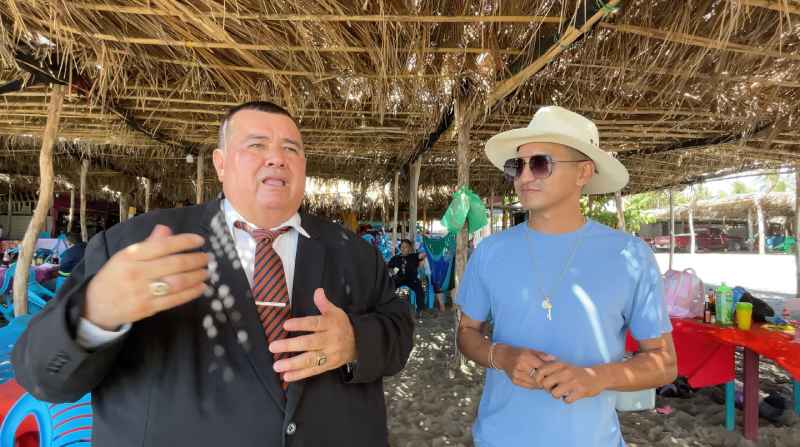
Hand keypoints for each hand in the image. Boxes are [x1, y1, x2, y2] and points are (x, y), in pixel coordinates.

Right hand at [84, 225, 208, 330]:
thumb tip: (167, 230)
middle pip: (174, 264)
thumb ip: (148, 244)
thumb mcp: (126, 256)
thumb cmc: (115, 276)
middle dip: (195, 260)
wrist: (96, 305)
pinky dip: (191, 293)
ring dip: (196, 276)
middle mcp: (137, 272)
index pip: (163, 245)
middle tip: (207, 258)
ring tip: (206, 272)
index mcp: (131, 255)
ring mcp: (142, 292)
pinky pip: (174, 300)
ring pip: (177, 282)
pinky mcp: (147, 308)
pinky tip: (201, 287)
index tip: (200, 241)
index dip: (184, 242)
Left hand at [270, 288, 356, 381]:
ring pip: (310, 360)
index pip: (314, 324)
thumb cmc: (341, 325)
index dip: (300, 324)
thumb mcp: (336, 312)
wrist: (358, 343)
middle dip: (290, 346)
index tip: (285, 325)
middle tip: (273, 346)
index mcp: (331, 325)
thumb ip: (324, 303)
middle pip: (309, 343)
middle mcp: (330, 340)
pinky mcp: (328, 366)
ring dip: (292, 363)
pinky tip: (286, 376)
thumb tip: (318, 291)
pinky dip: (299, 375)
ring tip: (276, 365)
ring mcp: (329, 355)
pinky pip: (313, 371)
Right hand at [495, 344, 555, 389]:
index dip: (550, 371)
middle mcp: (520, 367)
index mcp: (525, 358)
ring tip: (546, 380)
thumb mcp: (530, 350)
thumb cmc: (518, 352)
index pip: (542, 367)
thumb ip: (542, 355)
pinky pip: (529, 387)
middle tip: (552, 378)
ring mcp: (516, 375)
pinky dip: (536, 385)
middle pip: (539, 377)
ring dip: (542, 383)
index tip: (555, 371)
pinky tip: (538, 382)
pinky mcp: (515, 381)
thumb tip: (555, 359)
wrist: (502, 357)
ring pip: (535, 384)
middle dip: (547, 379)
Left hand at [535, 361, 605, 403]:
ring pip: (554, 393)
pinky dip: (567, 400)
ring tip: (562, 393)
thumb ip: (551, 368)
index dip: (538, 379)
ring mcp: (573, 381)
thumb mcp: (564, 366)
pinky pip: (566, 400)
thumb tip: (536, 375)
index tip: (543, 383)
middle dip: (547, 389)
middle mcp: (566, 372)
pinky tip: (571, 396)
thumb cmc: (576, 373)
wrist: (597, 376)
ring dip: (557, 396)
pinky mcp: (581, 391)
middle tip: (553, 389)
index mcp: (560, 364)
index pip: (541, 371)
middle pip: (545, 384)